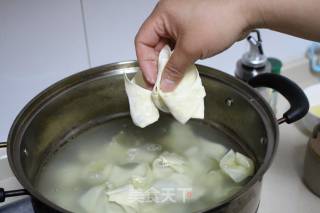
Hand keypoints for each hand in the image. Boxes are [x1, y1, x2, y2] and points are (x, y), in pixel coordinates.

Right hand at [135, 0, 257, 91]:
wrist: (248, 9)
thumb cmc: (219, 19)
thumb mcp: (191, 48)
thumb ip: (175, 69)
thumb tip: (165, 85)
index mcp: (162, 15)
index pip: (142, 41)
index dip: (145, 62)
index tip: (152, 80)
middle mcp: (169, 16)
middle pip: (154, 45)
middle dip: (158, 65)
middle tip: (162, 83)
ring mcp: (182, 21)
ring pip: (168, 47)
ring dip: (170, 64)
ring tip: (173, 79)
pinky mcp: (193, 27)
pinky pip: (180, 46)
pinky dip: (181, 58)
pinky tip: (184, 70)